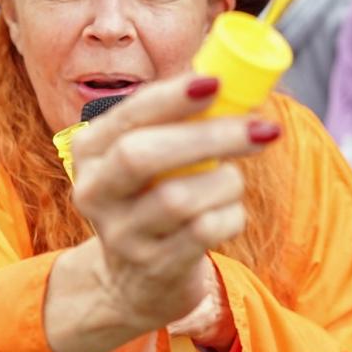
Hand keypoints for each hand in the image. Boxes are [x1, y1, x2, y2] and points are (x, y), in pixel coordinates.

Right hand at [44, 74, 280, 351]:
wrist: (134, 280)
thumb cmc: (153, 195)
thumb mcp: (149, 152)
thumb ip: (179, 116)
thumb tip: (231, 71)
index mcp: (90, 150)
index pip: (129, 116)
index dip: (173, 97)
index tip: (217, 82)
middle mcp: (96, 192)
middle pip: (142, 156)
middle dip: (209, 137)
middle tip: (260, 127)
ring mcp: (122, 235)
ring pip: (179, 199)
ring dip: (224, 181)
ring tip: (232, 178)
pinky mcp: (155, 267)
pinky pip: (206, 232)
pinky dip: (231, 214)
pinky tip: (228, 211)